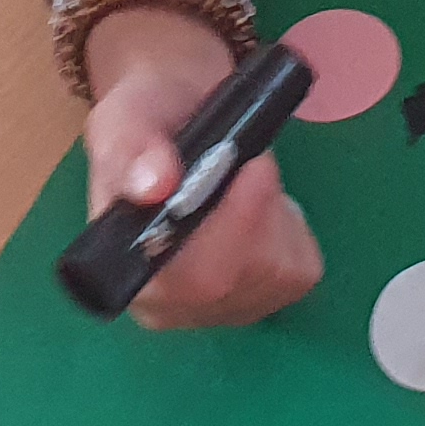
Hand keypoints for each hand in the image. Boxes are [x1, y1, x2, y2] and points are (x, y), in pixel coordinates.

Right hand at [80, 9, 319, 328]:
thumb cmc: (147, 119)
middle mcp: (169, 306)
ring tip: (245, 176)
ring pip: (275, 271)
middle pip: (235, 279)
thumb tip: (155, 184)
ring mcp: (220, 309)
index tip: (252, 169)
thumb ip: (133, 148)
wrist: (177, 120)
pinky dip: (292, 227)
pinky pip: (299, 267)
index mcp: (125, 270)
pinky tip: (261, 207)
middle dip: (258, 208)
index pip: (182, 278)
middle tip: (254, 156)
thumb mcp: (127, 115)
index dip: (227, 229)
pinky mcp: (267, 300)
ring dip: (274, 210)